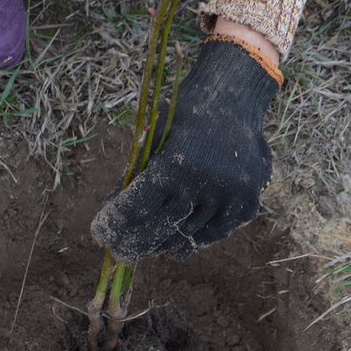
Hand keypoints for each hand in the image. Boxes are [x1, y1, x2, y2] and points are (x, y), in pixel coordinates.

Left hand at [91, 36, 281, 261]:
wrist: (234, 97)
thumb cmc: (185, 114)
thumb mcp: (153, 138)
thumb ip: (135, 175)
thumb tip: (112, 211)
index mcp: (176, 166)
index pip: (137, 209)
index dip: (115, 225)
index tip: (101, 236)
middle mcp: (205, 184)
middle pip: (161, 230)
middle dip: (136, 244)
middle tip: (121, 253)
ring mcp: (230, 196)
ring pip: (189, 237)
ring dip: (165, 244)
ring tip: (149, 247)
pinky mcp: (249, 203)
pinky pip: (217, 233)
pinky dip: (197, 239)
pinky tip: (180, 240)